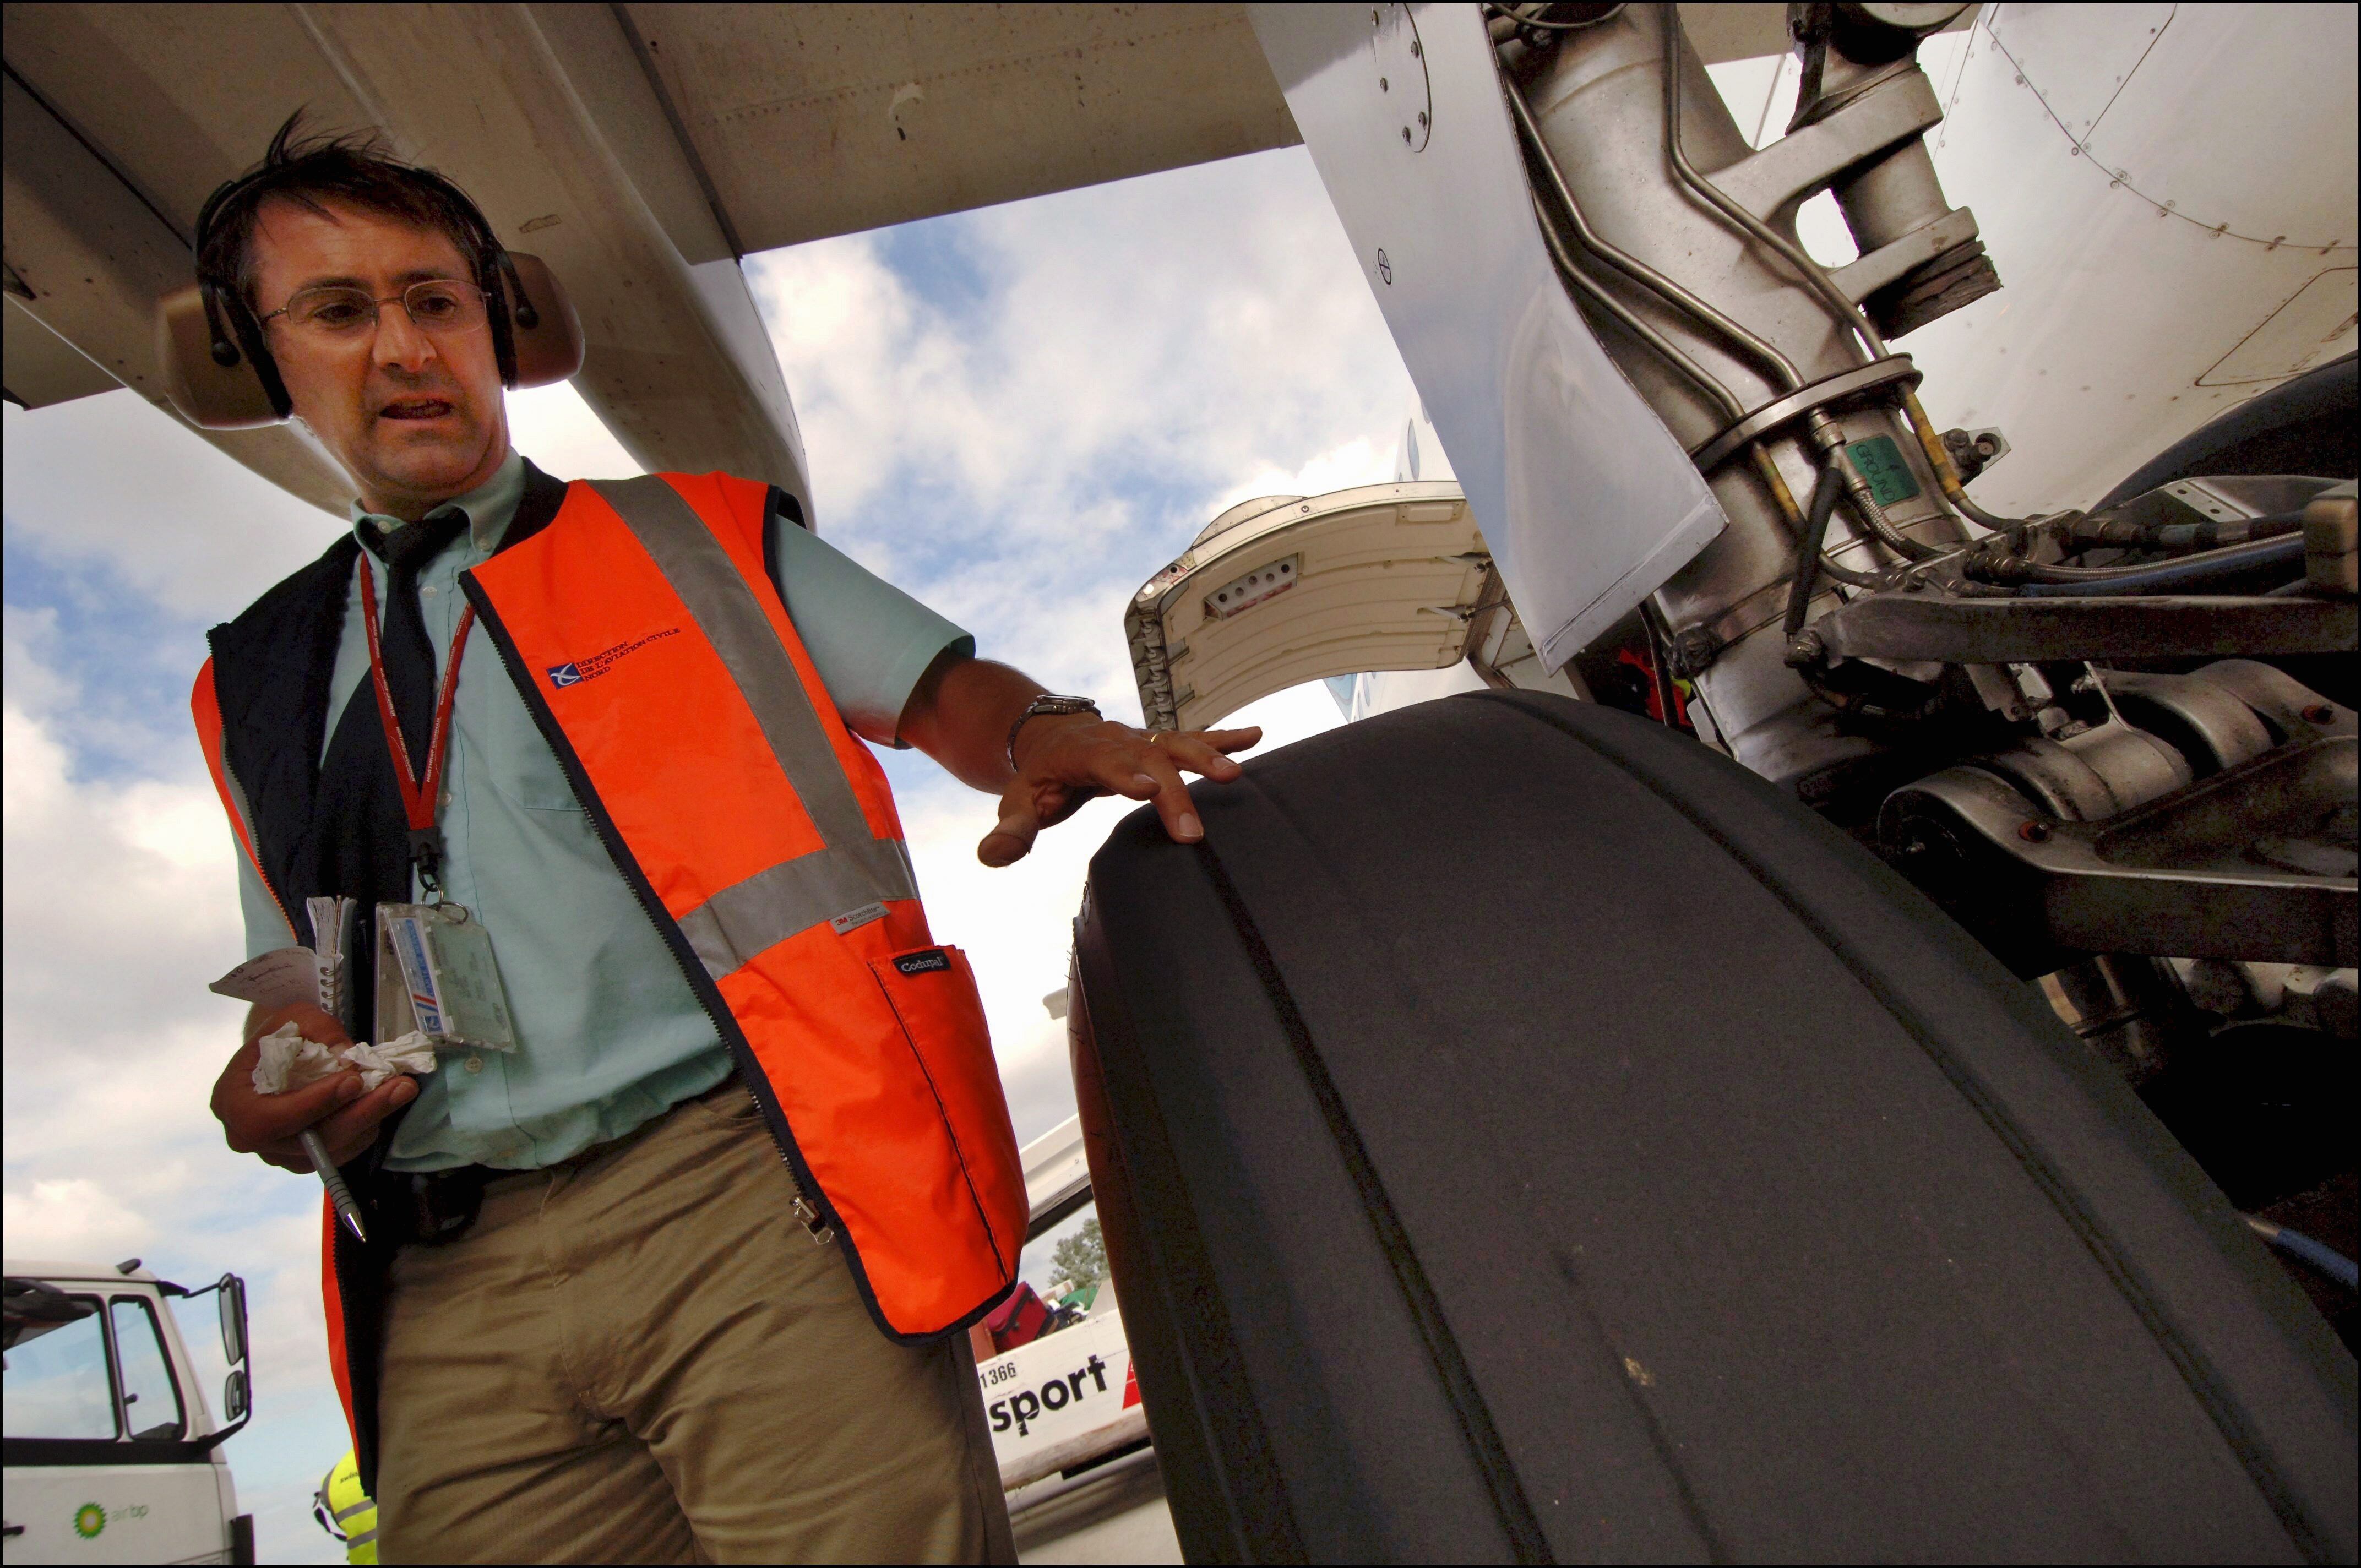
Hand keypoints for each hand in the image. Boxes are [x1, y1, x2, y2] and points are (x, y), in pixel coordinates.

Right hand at [210, 1001, 418, 1172]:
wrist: (273, 1058)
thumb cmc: (278, 1037)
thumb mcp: (292, 1018)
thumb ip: (316, 1030)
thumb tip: (347, 1056)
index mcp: (231, 1103)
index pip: (268, 1119)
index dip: (312, 1104)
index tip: (353, 1080)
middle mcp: (249, 1138)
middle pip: (307, 1141)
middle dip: (358, 1113)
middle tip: (400, 1087)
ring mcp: (278, 1154)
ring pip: (329, 1150)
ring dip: (371, 1121)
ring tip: (403, 1090)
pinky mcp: (304, 1160)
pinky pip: (340, 1153)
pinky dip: (366, 1129)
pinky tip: (387, 1103)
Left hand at [979, 717, 1262, 866]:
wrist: (1051, 736)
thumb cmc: (1038, 777)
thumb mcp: (1017, 802)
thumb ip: (1010, 830)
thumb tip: (992, 856)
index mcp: (1080, 753)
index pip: (1103, 761)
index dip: (1123, 774)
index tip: (1146, 790)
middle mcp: (1115, 740)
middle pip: (1148, 760)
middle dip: (1171, 793)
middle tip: (1192, 832)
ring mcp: (1140, 739)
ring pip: (1175, 744)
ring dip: (1205, 757)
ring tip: (1234, 774)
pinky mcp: (1159, 743)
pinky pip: (1193, 737)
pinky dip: (1223, 737)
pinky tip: (1255, 736)